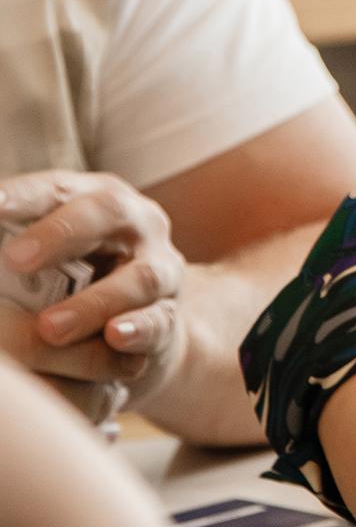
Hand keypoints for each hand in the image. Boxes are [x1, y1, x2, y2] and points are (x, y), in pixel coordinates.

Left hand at [0, 170, 186, 406]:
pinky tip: (114, 337)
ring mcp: (160, 269)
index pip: (57, 189)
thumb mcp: (51, 254)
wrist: (144, 320)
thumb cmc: (82, 275)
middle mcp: (136, 225)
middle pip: (105, 213)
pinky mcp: (168, 315)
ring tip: (49, 328)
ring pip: (137, 277)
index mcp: (97, 198)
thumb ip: (21, 255)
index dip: (22, 196)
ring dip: (91, 304)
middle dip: (59, 234)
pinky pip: (157, 321)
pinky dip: (137, 330)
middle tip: (14, 258)